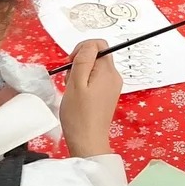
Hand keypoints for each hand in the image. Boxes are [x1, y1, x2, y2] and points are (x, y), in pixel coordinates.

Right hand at [59, 40, 120, 156]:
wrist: (87, 141)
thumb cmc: (79, 114)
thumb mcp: (76, 83)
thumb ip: (84, 59)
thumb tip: (90, 44)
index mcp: (108, 71)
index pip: (99, 44)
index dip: (82, 49)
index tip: (70, 63)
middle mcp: (114, 76)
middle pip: (96, 56)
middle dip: (80, 63)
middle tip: (70, 80)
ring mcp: (112, 86)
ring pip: (94, 68)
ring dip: (80, 74)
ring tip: (73, 91)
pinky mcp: (107, 94)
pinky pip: (95, 79)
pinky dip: (84, 83)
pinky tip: (78, 96)